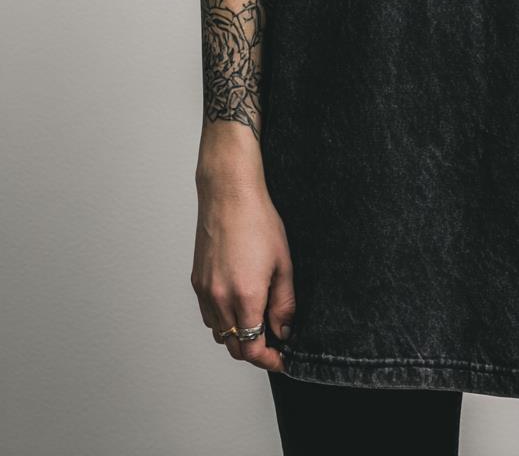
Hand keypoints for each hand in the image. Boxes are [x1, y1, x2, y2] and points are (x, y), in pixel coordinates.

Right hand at [191, 171, 295, 372]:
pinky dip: (223, 321)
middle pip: (234, 347)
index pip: (252, 348)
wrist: (229, 195)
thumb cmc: (258, 222)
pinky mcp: (196, 282)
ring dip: (238, 336)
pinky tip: (238, 306)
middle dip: (255, 351)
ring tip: (258, 322)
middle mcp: (220, 299)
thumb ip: (284, 303)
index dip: (268, 360)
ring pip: (219, 333)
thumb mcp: (283, 263)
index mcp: (245, 296)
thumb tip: (284, 330)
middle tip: (274, 344)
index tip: (281, 359)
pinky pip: (208, 315)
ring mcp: (205, 291)